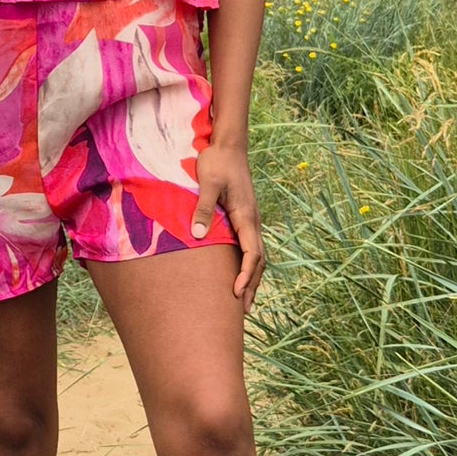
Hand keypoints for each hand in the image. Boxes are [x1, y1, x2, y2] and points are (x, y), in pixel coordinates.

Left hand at [193, 144, 264, 310]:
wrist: (228, 145)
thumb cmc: (217, 162)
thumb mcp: (207, 183)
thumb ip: (203, 208)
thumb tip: (198, 234)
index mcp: (246, 216)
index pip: (252, 253)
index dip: (245, 275)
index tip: (236, 292)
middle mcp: (252, 221)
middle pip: (258, 260)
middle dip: (252, 285)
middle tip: (244, 310)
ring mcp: (249, 219)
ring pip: (256, 254)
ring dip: (251, 277)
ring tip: (243, 300)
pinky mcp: (243, 216)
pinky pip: (249, 246)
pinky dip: (247, 264)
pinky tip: (237, 273)